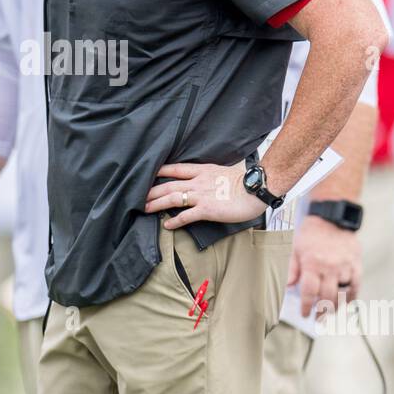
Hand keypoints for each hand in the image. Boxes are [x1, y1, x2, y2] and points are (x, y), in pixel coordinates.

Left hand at [144, 161, 267, 227]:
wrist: (256, 189)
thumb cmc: (243, 182)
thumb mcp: (222, 171)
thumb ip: (209, 175)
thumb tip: (202, 180)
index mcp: (202, 170)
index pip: (175, 168)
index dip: (159, 171)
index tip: (147, 174)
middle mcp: (197, 182)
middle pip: (168, 185)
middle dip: (151, 191)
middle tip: (137, 196)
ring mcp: (201, 195)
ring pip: (172, 199)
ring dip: (156, 204)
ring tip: (144, 209)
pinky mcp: (206, 210)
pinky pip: (186, 216)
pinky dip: (175, 221)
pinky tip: (166, 225)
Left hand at [288, 212, 359, 317]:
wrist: (332, 218)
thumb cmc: (311, 234)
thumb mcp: (295, 248)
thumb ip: (292, 268)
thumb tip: (287, 286)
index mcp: (312, 263)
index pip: (309, 292)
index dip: (306, 306)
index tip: (305, 314)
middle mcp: (329, 267)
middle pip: (326, 297)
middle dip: (322, 311)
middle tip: (318, 319)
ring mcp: (344, 266)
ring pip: (341, 294)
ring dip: (336, 307)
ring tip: (331, 314)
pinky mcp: (356, 264)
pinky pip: (355, 286)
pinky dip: (351, 297)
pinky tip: (347, 304)